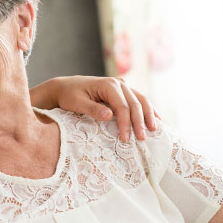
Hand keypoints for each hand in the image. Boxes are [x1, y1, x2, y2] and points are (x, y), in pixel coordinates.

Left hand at [31, 76, 157, 141]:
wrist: (65, 87)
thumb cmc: (69, 96)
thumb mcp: (76, 103)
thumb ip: (92, 109)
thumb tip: (109, 115)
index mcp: (108, 85)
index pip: (123, 106)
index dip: (126, 123)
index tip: (126, 139)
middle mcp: (119, 83)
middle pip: (135, 104)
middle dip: (139, 122)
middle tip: (142, 139)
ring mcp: (123, 85)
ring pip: (141, 100)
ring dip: (149, 115)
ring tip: (154, 130)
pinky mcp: (123, 91)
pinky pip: (139, 99)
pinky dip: (148, 109)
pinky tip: (157, 119)